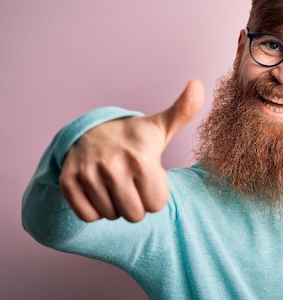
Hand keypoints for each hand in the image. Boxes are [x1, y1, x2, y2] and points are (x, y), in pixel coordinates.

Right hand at [59, 80, 204, 221]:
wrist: (91, 130)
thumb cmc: (136, 136)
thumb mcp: (162, 126)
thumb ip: (184, 111)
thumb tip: (198, 83)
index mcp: (142, 158)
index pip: (156, 204)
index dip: (155, 194)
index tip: (149, 178)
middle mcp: (113, 166)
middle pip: (135, 214)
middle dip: (137, 204)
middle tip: (133, 184)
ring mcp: (88, 174)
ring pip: (111, 215)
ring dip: (116, 206)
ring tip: (117, 185)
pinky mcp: (68, 182)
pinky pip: (88, 216)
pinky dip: (95, 210)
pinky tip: (100, 191)